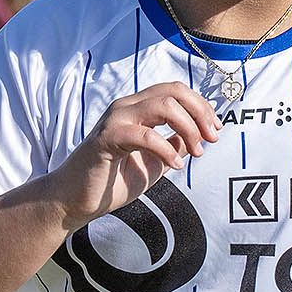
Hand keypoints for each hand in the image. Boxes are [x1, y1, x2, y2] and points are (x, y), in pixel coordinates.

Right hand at [44, 82, 219, 230]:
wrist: (75, 201)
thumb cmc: (111, 181)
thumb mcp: (154, 162)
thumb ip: (173, 145)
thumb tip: (196, 136)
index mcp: (137, 109)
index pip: (176, 91)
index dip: (201, 106)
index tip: (215, 131)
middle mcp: (126, 107)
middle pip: (173, 91)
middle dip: (200, 113)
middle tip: (211, 139)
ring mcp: (115, 120)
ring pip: (163, 105)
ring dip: (188, 128)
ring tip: (195, 154)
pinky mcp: (107, 138)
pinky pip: (145, 135)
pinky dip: (165, 149)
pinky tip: (174, 166)